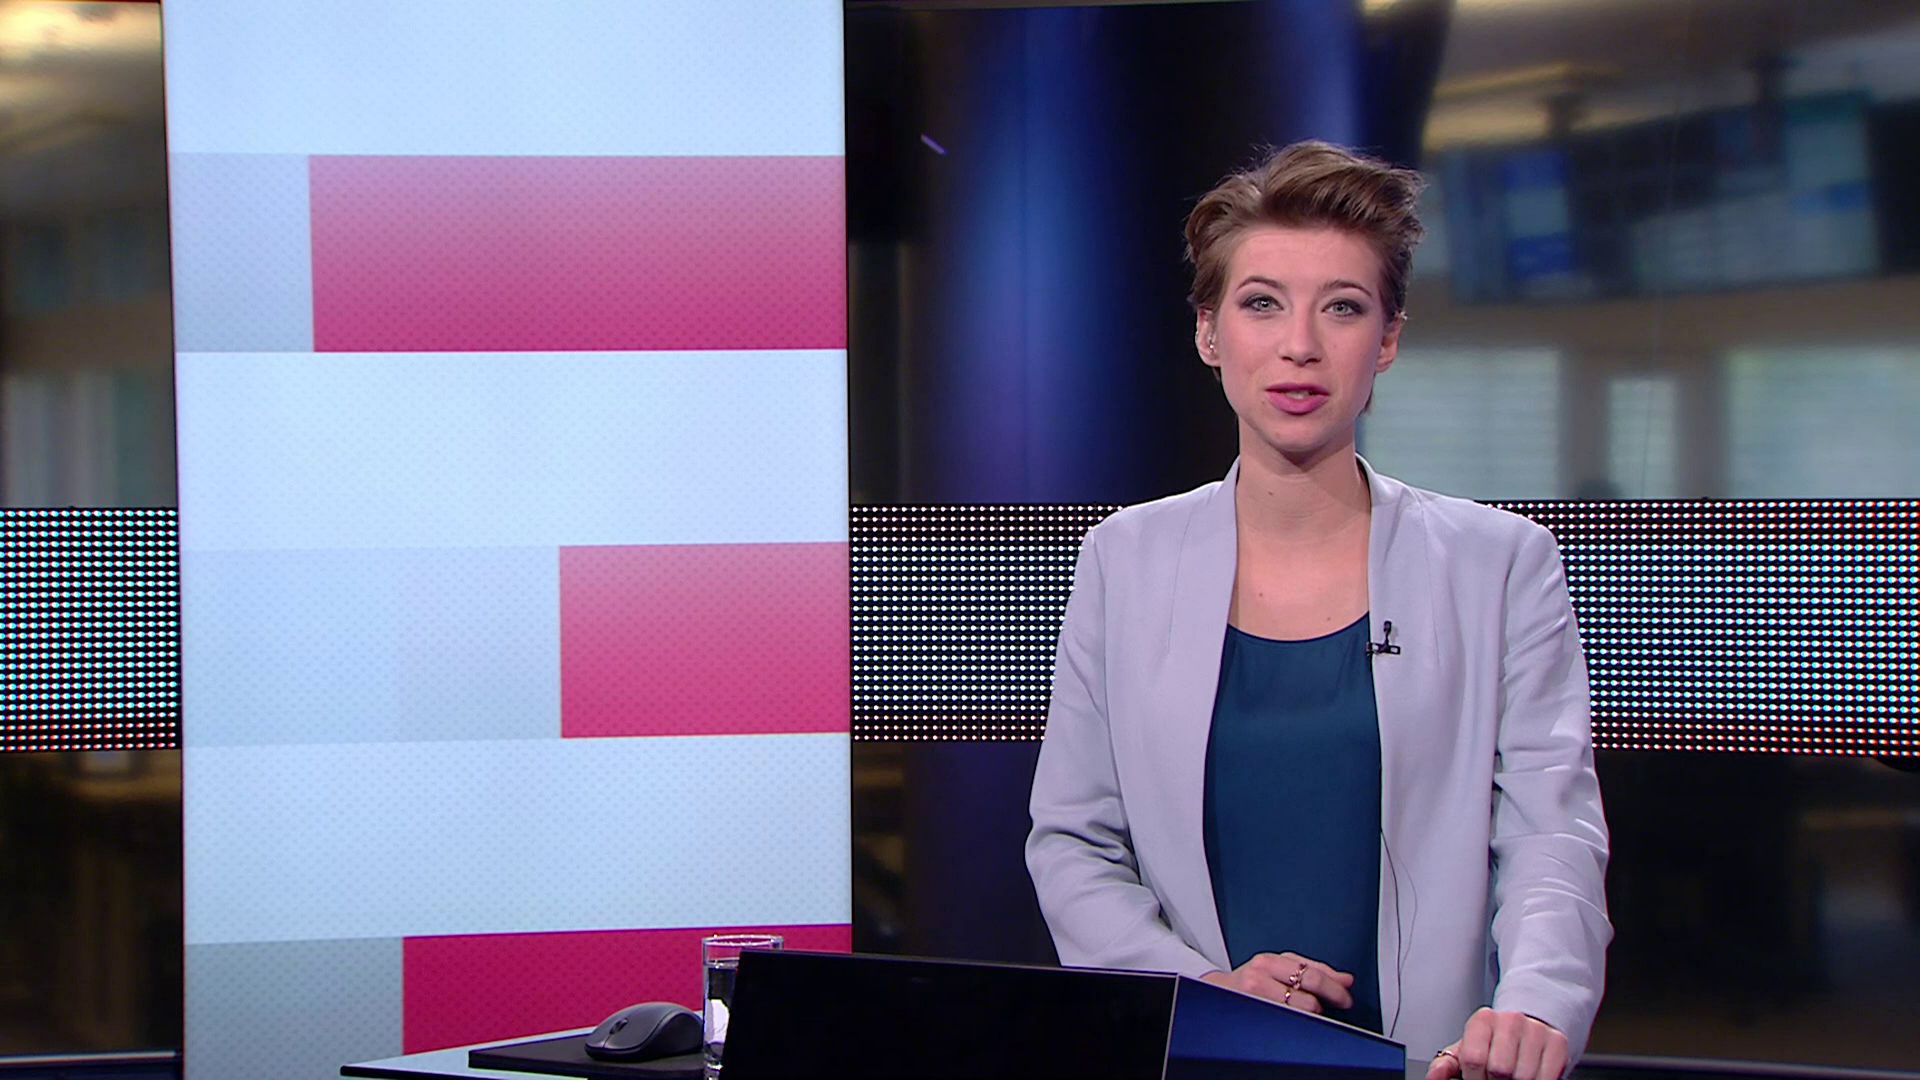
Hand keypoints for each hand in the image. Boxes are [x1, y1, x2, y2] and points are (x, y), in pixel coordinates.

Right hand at [1199, 952, 1353, 1013]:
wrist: (1221, 994)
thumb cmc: (1254, 981)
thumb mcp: (1281, 967)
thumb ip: (1313, 970)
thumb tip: (1346, 980)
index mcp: (1271, 960)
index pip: (1312, 971)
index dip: (1335, 985)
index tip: (1346, 995)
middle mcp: (1261, 974)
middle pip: (1309, 986)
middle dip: (1332, 996)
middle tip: (1342, 1003)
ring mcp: (1256, 993)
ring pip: (1302, 1006)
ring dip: (1315, 1011)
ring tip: (1312, 1010)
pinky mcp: (1255, 1010)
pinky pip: (1290, 1018)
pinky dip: (1301, 1019)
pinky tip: (1300, 1018)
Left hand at [1426, 1008, 1567, 1079]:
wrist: (1528, 1028)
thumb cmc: (1494, 1043)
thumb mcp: (1466, 1050)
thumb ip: (1446, 1065)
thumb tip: (1434, 1077)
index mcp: (1483, 1020)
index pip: (1474, 1059)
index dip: (1474, 1079)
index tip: (1476, 1079)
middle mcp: (1511, 1020)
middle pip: (1500, 1070)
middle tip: (1496, 1079)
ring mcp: (1536, 1031)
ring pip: (1524, 1077)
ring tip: (1511, 1078)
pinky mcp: (1558, 1043)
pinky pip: (1546, 1078)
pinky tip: (1528, 1078)